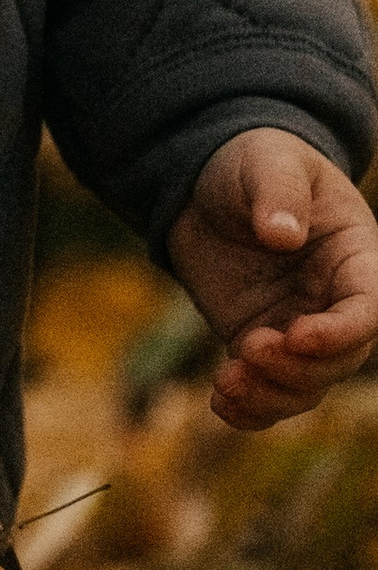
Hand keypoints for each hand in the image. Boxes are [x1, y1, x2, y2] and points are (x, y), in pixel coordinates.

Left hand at [164, 131, 377, 429]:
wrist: (206, 181)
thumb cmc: (254, 160)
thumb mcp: (267, 161)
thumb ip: (279, 192)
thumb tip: (283, 235)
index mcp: (356, 258)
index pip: (368, 310)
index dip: (341, 332)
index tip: (297, 335)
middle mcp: (334, 301)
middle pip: (341, 358)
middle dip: (299, 367)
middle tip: (249, 348)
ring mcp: (297, 327)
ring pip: (307, 385)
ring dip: (272, 395)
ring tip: (227, 382)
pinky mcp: (258, 341)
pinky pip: (267, 390)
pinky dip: (250, 408)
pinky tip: (223, 404)